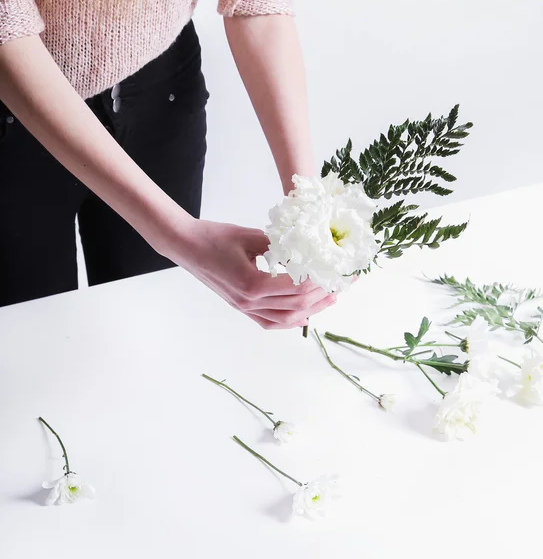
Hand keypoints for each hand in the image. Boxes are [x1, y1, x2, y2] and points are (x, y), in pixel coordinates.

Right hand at [166, 219, 335, 329]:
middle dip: (322, 297)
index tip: (337, 273)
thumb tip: (308, 250)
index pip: (297, 289)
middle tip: (341, 286)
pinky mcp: (240, 307)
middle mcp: (249, 302)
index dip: (320, 282)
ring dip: (310, 311)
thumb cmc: (214, 237)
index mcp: (252, 284)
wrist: (185, 246)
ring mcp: (243, 308)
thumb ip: (281, 246)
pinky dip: (288, 321)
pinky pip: (268, 322)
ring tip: (328, 300)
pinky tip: (303, 316)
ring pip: (284, 320)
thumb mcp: (252, 236)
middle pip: (295, 307)